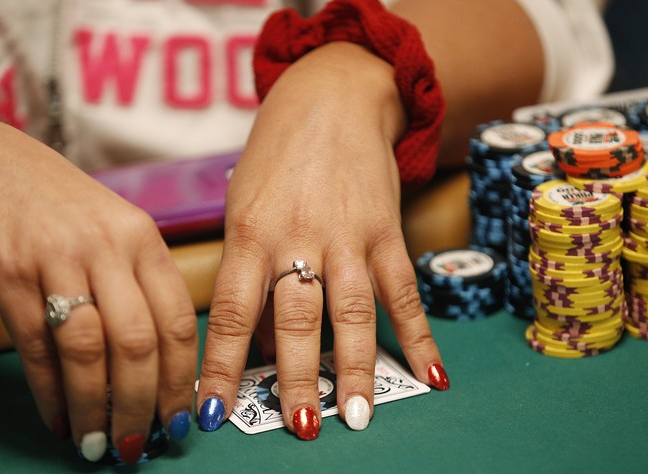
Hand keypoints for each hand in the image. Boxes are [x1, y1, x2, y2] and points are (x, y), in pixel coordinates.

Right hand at [0, 116, 197, 462]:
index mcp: (143, 238)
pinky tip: (59, 419)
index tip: (183, 416)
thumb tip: (159, 365)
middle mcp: (107, 248)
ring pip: (90, 351)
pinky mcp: (10, 275)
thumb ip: (138, 285)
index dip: (183, 378)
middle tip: (139, 443)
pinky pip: (38, 347)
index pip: (179, 319)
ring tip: (98, 443)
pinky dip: (51, 393)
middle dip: (143, 404)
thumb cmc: (57, 208)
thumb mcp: (113, 230)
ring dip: (96, 408)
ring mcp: (57, 260)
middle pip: (140, 342)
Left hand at [196, 43, 447, 438]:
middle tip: (300, 427)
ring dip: (358, 369)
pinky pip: (404, 292)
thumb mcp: (244, 208)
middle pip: (298, 320)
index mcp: (251, 234)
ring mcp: (349, 237)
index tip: (214, 414)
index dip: (224, 369)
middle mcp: (300, 238)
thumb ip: (252, 275)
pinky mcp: (386, 233)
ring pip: (354, 313)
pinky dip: (420, 336)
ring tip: (359, 417)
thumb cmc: (276, 160)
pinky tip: (432, 376)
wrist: (332, 100)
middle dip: (298, 379)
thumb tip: (264, 346)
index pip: (233, 315)